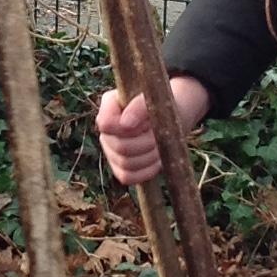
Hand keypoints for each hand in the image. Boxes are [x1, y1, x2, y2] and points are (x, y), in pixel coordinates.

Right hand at [94, 76, 210, 186]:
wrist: (171, 117)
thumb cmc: (161, 104)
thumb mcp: (155, 100)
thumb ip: (139, 106)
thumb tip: (125, 124)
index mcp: (109, 107)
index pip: (105, 123)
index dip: (127, 128)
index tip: (147, 122)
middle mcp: (106, 131)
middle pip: (120, 147)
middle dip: (147, 143)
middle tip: (160, 135)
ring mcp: (110, 151)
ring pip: (126, 164)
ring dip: (150, 156)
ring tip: (161, 146)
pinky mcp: (120, 168)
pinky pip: (127, 177)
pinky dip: (146, 171)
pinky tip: (158, 161)